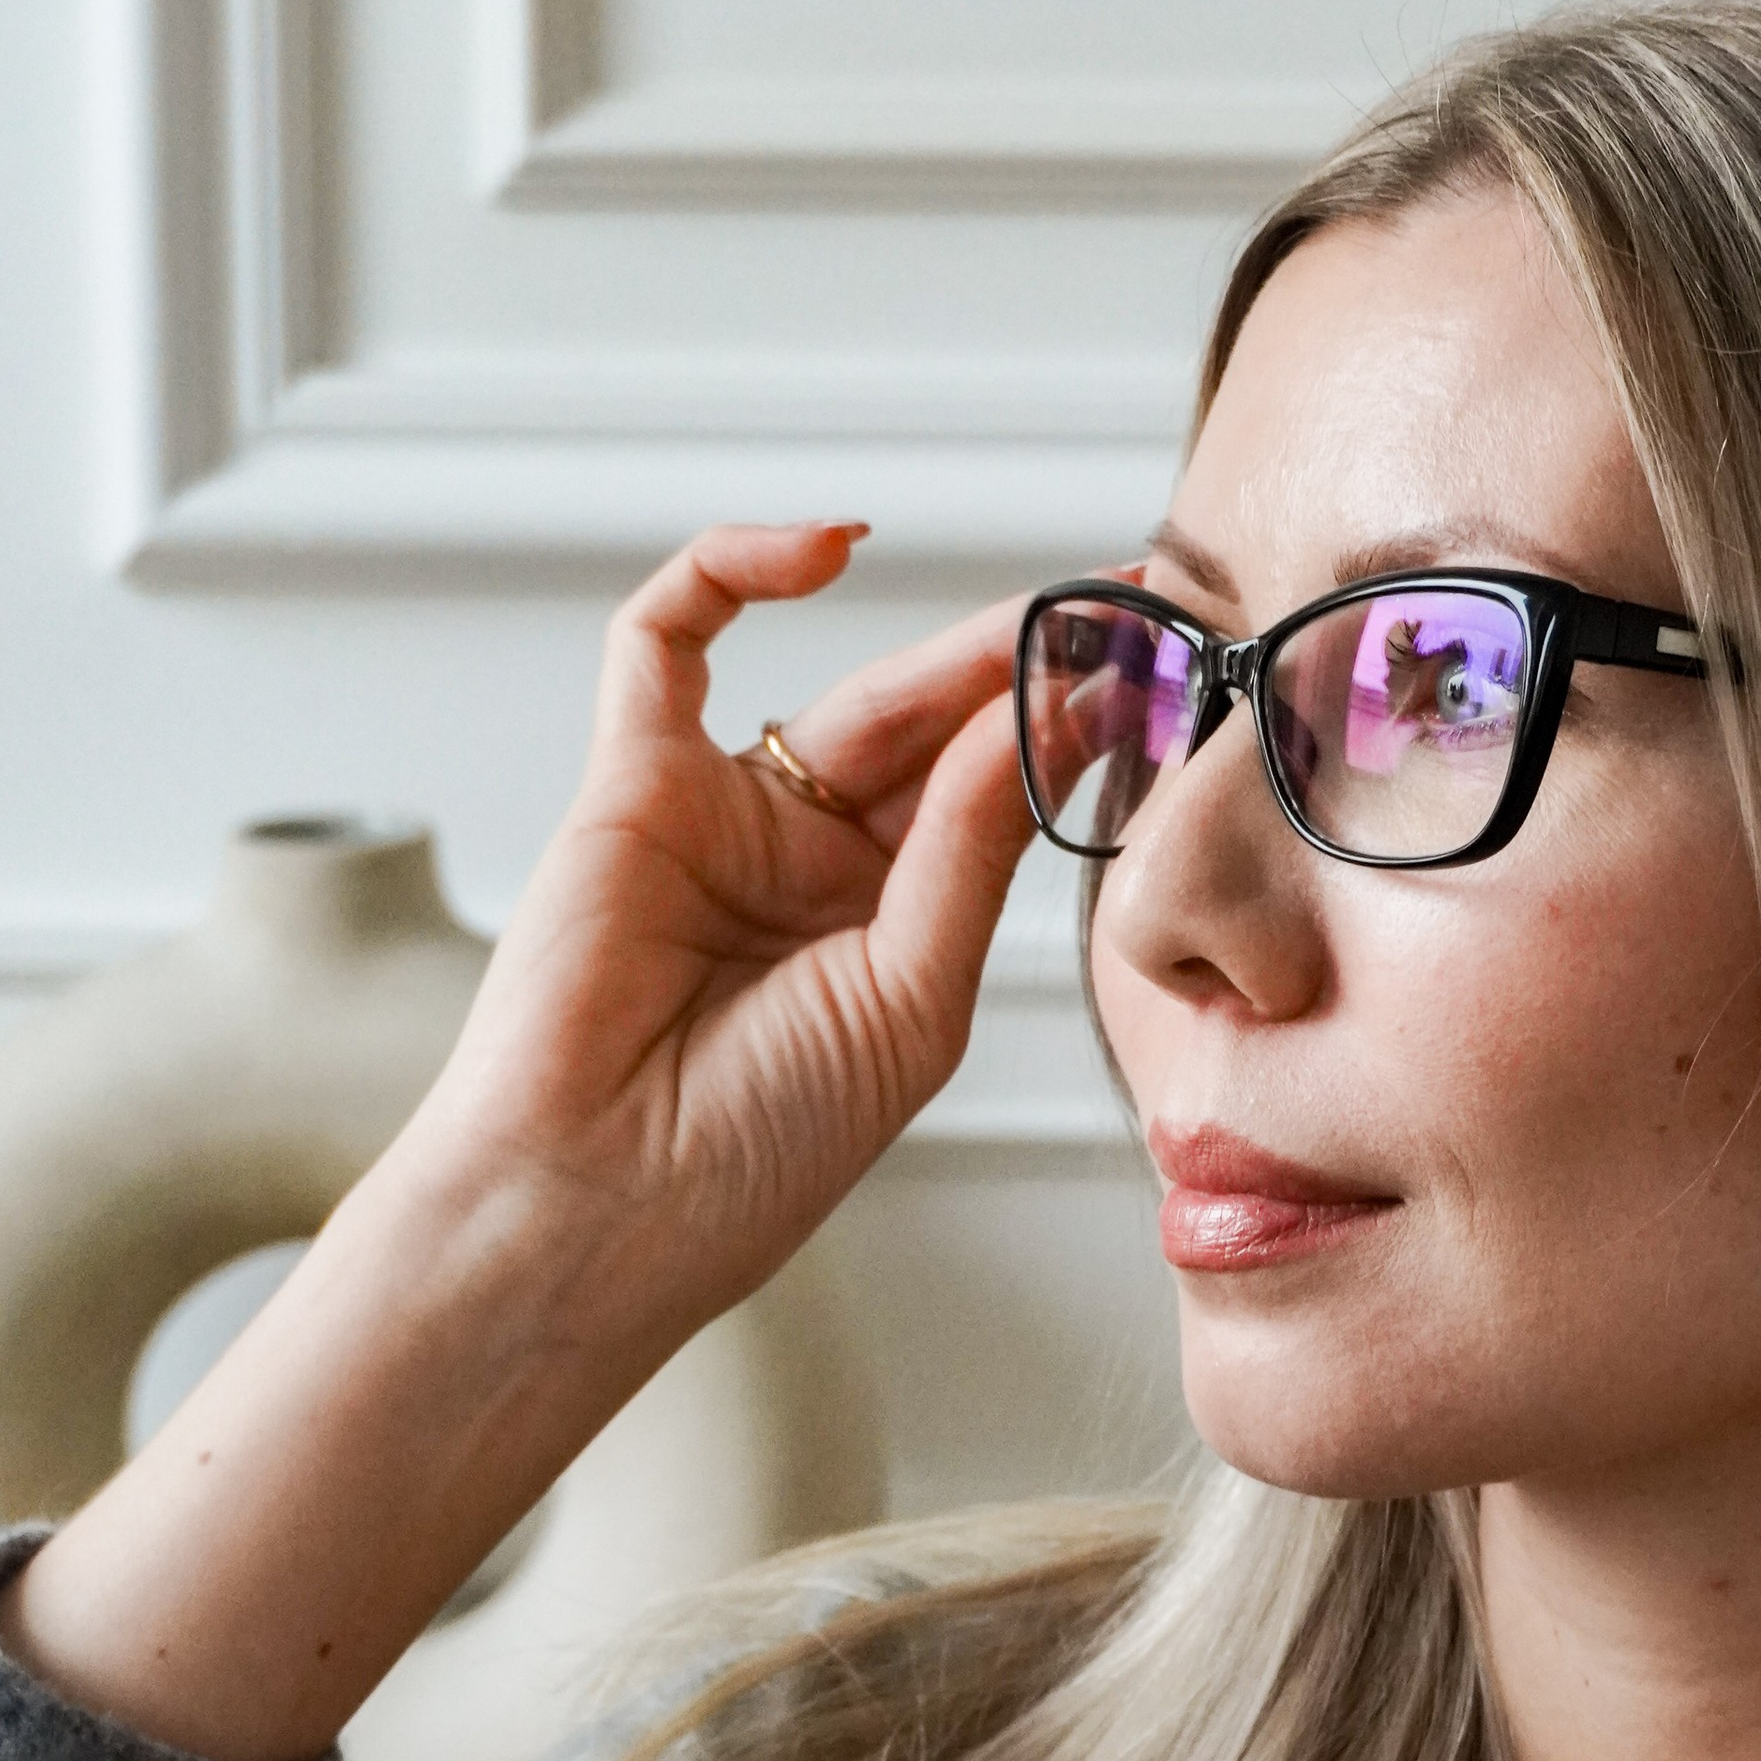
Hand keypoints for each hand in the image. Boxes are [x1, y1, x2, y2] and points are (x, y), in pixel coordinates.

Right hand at [0, 524, 1036, 1760]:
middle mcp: (814, 869)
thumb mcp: (912, 999)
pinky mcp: (631, 783)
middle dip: (1037, 670)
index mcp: (890, 933)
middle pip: (941, 735)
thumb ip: (967, 851)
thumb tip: (1035, 717)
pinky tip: (825, 550)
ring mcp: (726, 820)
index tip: (1163, 678)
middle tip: (1132, 610)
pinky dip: (729, 569)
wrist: (598, 1210)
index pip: (995, 803)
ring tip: (1050, 613)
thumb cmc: (747, 1153)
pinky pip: (663, 641)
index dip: (1074, 735)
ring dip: (950, 649)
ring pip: (848, 689)